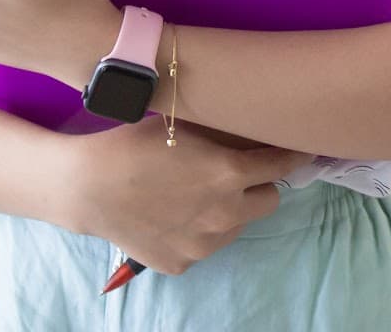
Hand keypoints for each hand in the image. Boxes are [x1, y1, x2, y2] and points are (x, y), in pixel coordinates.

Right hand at [61, 123, 304, 273]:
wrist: (88, 185)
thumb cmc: (137, 144)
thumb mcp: (188, 126)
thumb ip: (228, 133)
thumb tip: (260, 126)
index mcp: (231, 175)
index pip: (283, 165)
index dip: (293, 154)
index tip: (302, 150)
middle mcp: (225, 214)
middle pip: (269, 201)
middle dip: (258, 186)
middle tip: (235, 174)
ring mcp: (204, 244)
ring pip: (236, 227)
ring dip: (228, 211)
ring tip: (195, 195)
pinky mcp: (182, 263)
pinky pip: (203, 245)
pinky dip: (196, 232)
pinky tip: (171, 215)